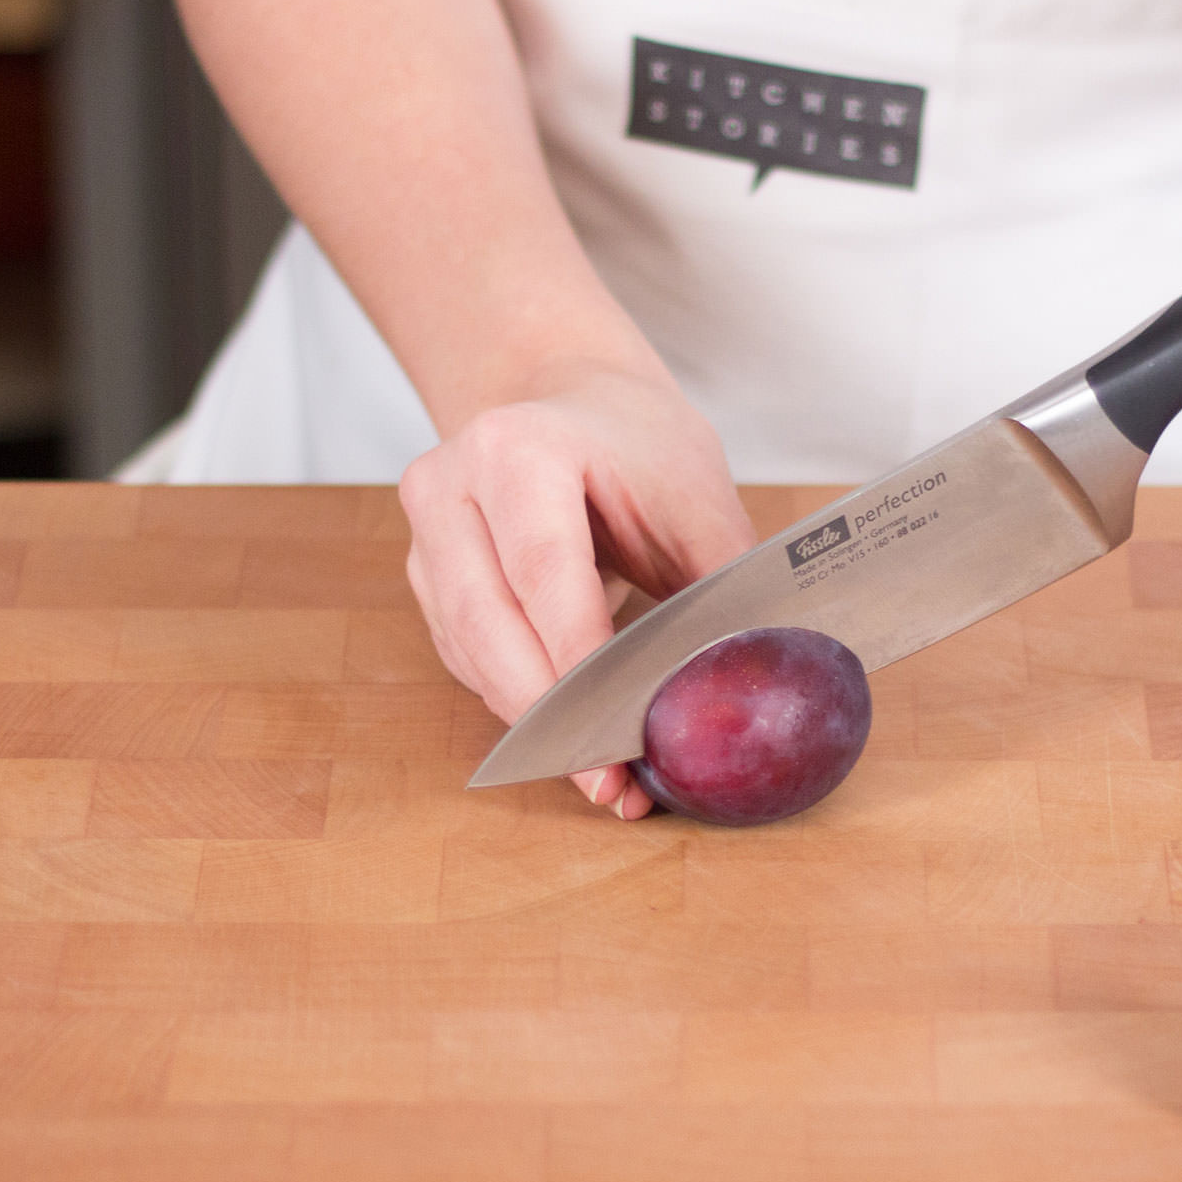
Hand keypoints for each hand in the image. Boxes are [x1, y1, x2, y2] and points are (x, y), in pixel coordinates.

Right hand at [399, 363, 755, 818]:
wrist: (571, 397)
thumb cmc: (638, 441)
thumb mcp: (698, 494)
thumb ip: (721, 581)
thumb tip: (754, 676)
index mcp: (520, 449)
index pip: (543, 572)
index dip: (579, 663)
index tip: (622, 736)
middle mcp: (451, 484)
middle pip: (489, 625)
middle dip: (553, 716)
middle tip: (610, 784)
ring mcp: (426, 532)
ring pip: (470, 653)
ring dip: (535, 722)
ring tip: (603, 778)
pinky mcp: (426, 576)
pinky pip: (467, 657)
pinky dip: (518, 701)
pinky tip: (571, 736)